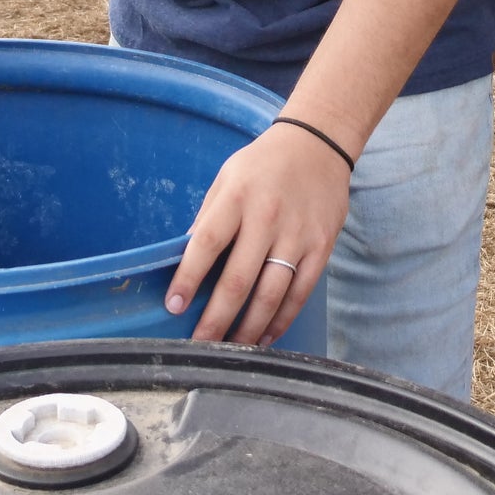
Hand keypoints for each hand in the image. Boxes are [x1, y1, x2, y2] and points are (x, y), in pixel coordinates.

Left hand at [167, 125, 350, 346]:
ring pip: (271, 294)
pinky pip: (299, 293)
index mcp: (237, 198)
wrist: (318, 144)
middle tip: (200, 346)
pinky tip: (265, 336)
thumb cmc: (263, 164)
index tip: (173, 306)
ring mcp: (298, 234)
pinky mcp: (321, 247)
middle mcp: (267, 217)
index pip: (206, 244)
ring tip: (231, 350)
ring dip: (249, 329)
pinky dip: (281, 320)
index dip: (188, 278)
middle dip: (216, 319)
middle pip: (239, 279)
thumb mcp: (227, 179)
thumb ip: (208, 219)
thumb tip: (184, 262)